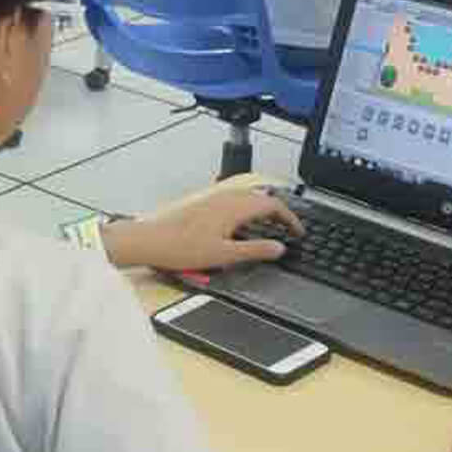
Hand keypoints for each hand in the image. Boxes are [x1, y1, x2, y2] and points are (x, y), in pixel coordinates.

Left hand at [101, 188, 299, 269]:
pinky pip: (237, 199)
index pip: (273, 204)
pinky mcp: (206, 203)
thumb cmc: (183, 248)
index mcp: (235, 208)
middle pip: (263, 197)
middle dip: (281, 211)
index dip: (290, 218)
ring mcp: (215, 199)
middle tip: (291, 229)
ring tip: (273, 225)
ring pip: (250, 196)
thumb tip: (279, 248)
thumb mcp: (225, 255)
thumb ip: (255, 251)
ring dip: (265, 208)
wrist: (152, 241)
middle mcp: (226, 198)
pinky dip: (251, 208)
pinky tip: (246, 224)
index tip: (299, 232)